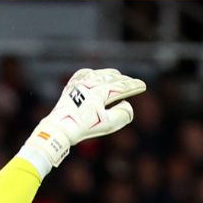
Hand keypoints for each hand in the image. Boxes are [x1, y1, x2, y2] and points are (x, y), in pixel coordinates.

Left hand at [23, 68, 146, 167]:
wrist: (60, 128)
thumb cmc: (84, 127)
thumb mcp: (108, 124)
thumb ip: (123, 114)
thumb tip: (127, 104)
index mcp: (101, 91)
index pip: (122, 86)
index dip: (134, 86)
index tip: (143, 86)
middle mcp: (91, 82)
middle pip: (113, 78)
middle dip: (125, 80)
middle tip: (133, 83)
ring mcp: (80, 82)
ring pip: (100, 73)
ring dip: (112, 75)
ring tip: (119, 77)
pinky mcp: (71, 86)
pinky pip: (85, 73)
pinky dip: (94, 74)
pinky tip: (95, 75)